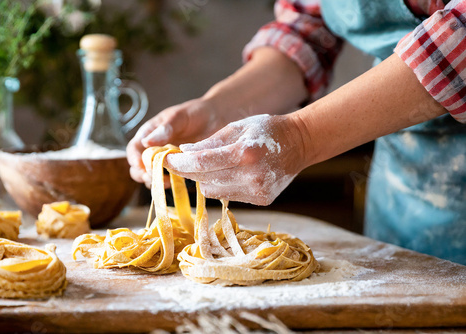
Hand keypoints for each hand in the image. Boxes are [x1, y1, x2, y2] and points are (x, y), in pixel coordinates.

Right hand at [127, 97, 224, 186]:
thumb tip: (146, 142)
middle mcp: (156, 148)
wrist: (218, 118)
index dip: (134, 159)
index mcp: (150, 134)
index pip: (134, 149)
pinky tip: (178, 182)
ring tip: (166, 181)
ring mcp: (167, 160)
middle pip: (140, 167)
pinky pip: (171, 180)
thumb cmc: (196, 113)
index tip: (140, 166)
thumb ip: (165, 128)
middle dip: (143, 174)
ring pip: (153, 176)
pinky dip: (171, 184)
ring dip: (156, 182)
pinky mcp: (180, 168)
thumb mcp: (180, 116)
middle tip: (153, 177)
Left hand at [164, 114, 306, 204]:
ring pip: (213, 191)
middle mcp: (252, 176)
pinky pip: (228, 196)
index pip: (201, 162)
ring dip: (205, 179)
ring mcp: (258, 191)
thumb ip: (210, 142)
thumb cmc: (267, 130)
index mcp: (245, 153)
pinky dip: (222, 185)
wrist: (299, 144)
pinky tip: (231, 173)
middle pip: (204, 180)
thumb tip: (183, 153)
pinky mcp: (261, 200)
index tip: (166, 159)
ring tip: (213, 165)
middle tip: (182, 161)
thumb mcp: (237, 127)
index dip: (180, 162)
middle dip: (190, 170)